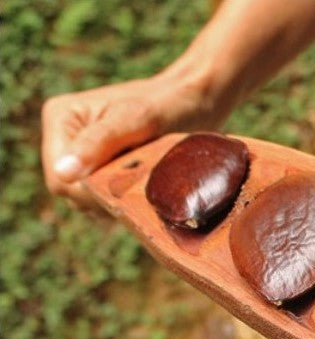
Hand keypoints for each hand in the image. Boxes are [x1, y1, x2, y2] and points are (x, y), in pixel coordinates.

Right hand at [41, 72, 224, 204]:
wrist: (194, 104)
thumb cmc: (169, 104)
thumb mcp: (135, 120)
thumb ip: (97, 143)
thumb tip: (62, 173)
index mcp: (60, 118)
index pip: (60, 179)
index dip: (91, 192)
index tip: (129, 183)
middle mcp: (64, 137)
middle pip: (71, 192)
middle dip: (105, 194)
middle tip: (142, 179)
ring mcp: (80, 154)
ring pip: (87, 199)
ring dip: (117, 198)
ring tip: (144, 177)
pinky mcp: (98, 167)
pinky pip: (102, 199)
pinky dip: (123, 198)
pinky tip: (143, 183)